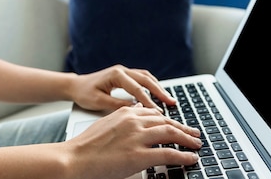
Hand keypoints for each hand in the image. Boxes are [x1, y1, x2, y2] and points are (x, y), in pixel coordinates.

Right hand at [67, 104, 200, 178]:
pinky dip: (183, 156)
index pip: (154, 113)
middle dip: (182, 127)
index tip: (177, 124)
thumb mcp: (105, 124)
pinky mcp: (138, 155)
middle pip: (165, 121)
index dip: (169, 119)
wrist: (74, 158)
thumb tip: (136, 115)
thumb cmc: (85, 146)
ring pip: (171, 134)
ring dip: (187, 139)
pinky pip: (168, 154)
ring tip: (197, 144)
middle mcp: (133, 121)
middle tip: (194, 133)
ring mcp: (137, 137)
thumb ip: (122, 119)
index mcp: (125, 113)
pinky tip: (190, 158)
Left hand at [68, 64, 175, 111]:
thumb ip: (116, 105)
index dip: (148, 100)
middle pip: (146, 79)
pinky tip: (159, 95)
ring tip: (169, 99)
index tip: (157, 111)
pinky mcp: (124, 76)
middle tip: (172, 102)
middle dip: (160, 91)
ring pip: (146, 77)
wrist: (75, 86)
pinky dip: (152, 86)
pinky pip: (142, 79)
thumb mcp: (98, 102)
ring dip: (158, 88)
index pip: (136, 88)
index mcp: (115, 75)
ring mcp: (124, 71)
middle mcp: (121, 70)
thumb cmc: (84, 93)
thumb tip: (135, 109)